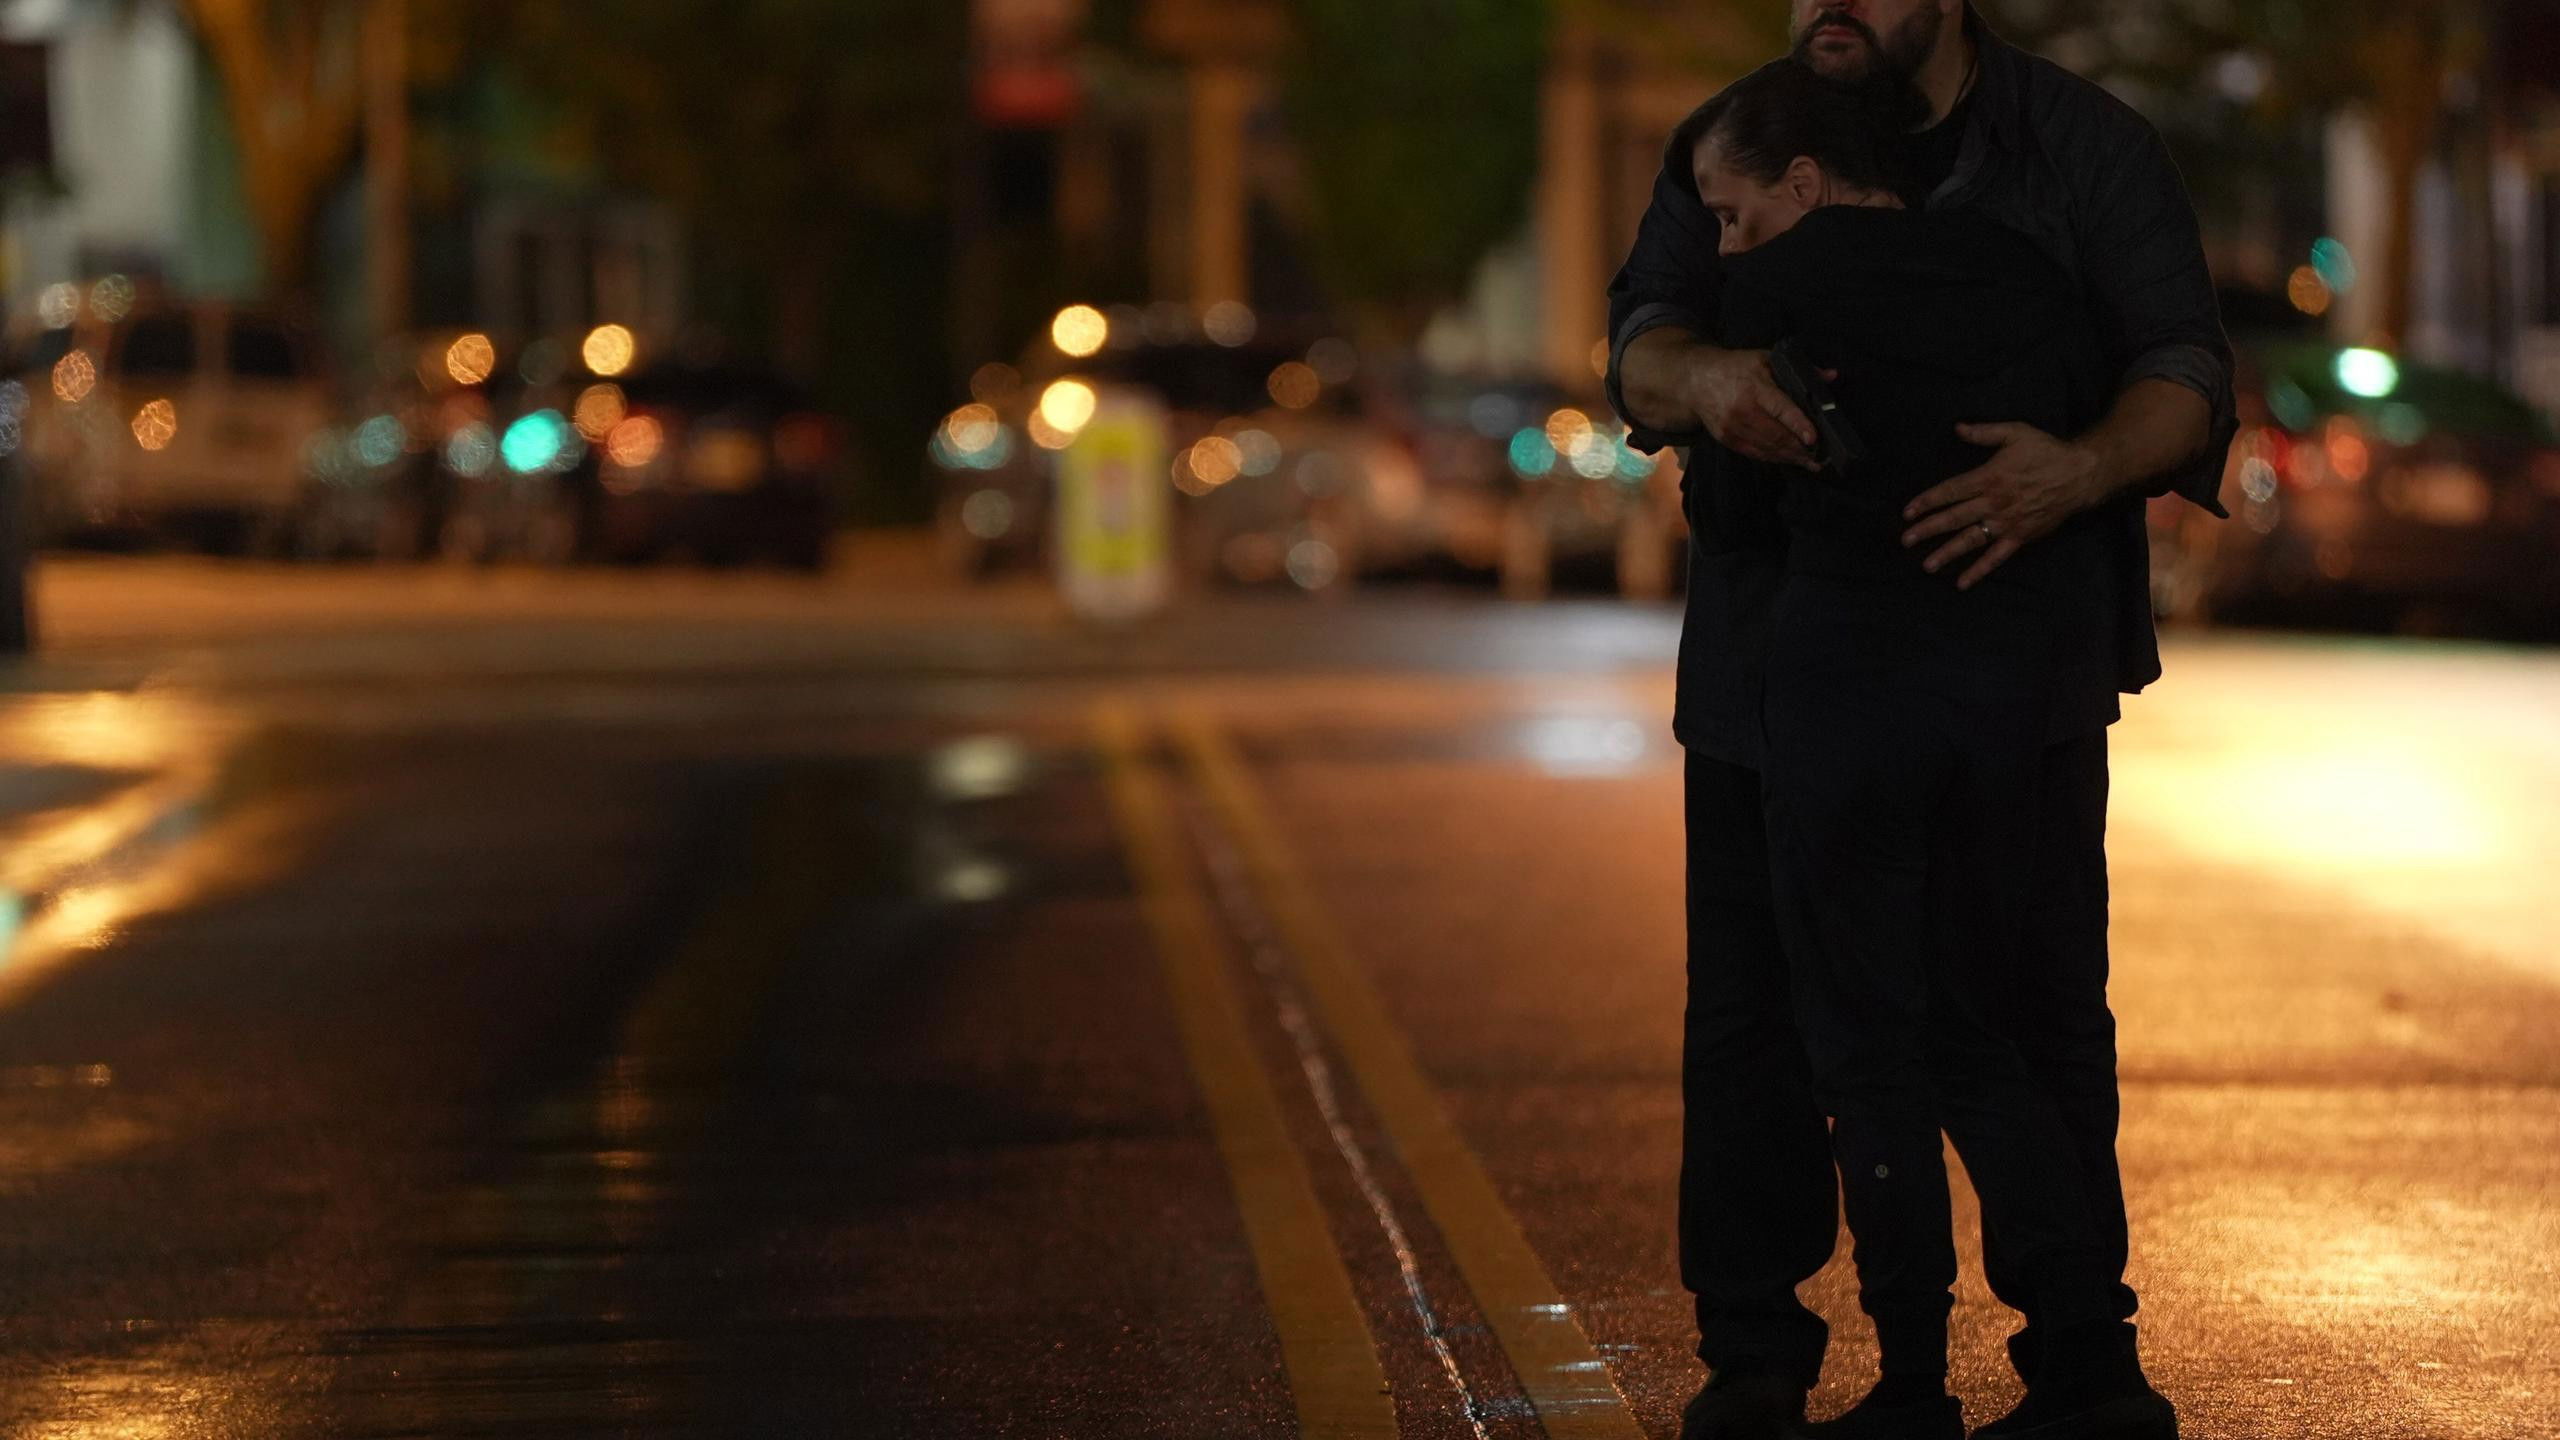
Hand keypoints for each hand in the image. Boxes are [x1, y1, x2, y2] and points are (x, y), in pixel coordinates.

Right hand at [1688, 349, 1820, 470]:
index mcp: (1754, 386)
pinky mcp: (1727, 439)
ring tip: (1810, 463)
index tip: (1813, 438)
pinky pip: (1755, 453)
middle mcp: (1742, 409)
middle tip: (1821, 457)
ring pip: (1767, 448)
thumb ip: (1800, 369)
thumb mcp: (1766, 359)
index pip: (1780, 408)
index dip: (1798, 424)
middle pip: (1776, 435)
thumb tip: (1832, 376)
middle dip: (1800, 449)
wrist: (1696, 381)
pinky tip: (1788, 459)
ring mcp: (1732, 427)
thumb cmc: (1736, 368)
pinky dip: (1774, 458)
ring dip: (1790, 457)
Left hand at [1900, 421, 2106, 588]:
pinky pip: (1996, 556)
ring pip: (1971, 540)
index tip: (1908, 512)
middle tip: (1906, 540)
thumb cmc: (2046, 451)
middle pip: (1954, 518)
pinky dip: (1979, 570)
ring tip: (1927, 565)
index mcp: (1989, 477)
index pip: (1950, 491)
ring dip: (1947, 553)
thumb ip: (1984, 432)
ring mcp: (2007, 522)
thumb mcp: (2015, 432)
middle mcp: (1994, 502)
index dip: (1927, 501)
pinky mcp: (2021, 536)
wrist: (2079, 474)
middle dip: (1928, 529)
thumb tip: (1957, 428)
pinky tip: (1962, 582)